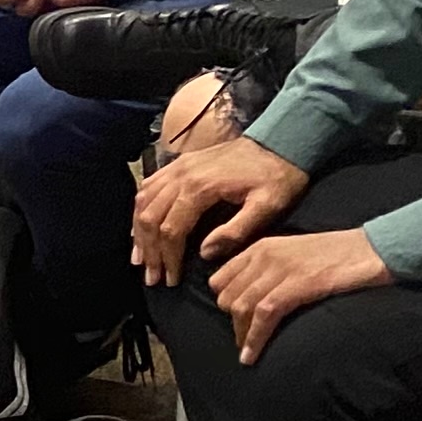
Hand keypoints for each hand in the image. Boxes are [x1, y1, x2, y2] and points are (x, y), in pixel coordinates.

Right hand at [133, 131, 308, 282]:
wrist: (281, 141)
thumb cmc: (277, 177)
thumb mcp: (267, 207)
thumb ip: (236, 230)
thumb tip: (204, 253)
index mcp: (200, 188)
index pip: (171, 229)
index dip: (168, 257)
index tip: (172, 280)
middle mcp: (181, 175)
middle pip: (150, 217)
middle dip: (149, 250)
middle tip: (152, 277)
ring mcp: (177, 167)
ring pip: (143, 202)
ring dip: (139, 232)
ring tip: (141, 258)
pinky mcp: (179, 164)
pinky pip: (148, 187)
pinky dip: (140, 210)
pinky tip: (142, 226)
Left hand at [214, 226, 390, 361]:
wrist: (372, 250)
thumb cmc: (337, 256)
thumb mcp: (293, 254)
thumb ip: (269, 268)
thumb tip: (252, 294)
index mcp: (260, 247)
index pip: (220, 278)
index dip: (224, 302)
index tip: (233, 320)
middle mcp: (263, 256)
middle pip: (228, 296)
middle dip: (232, 321)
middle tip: (244, 339)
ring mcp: (279, 270)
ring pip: (242, 307)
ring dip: (241, 335)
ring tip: (246, 353)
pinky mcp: (297, 285)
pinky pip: (264, 316)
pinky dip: (254, 339)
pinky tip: (250, 356)